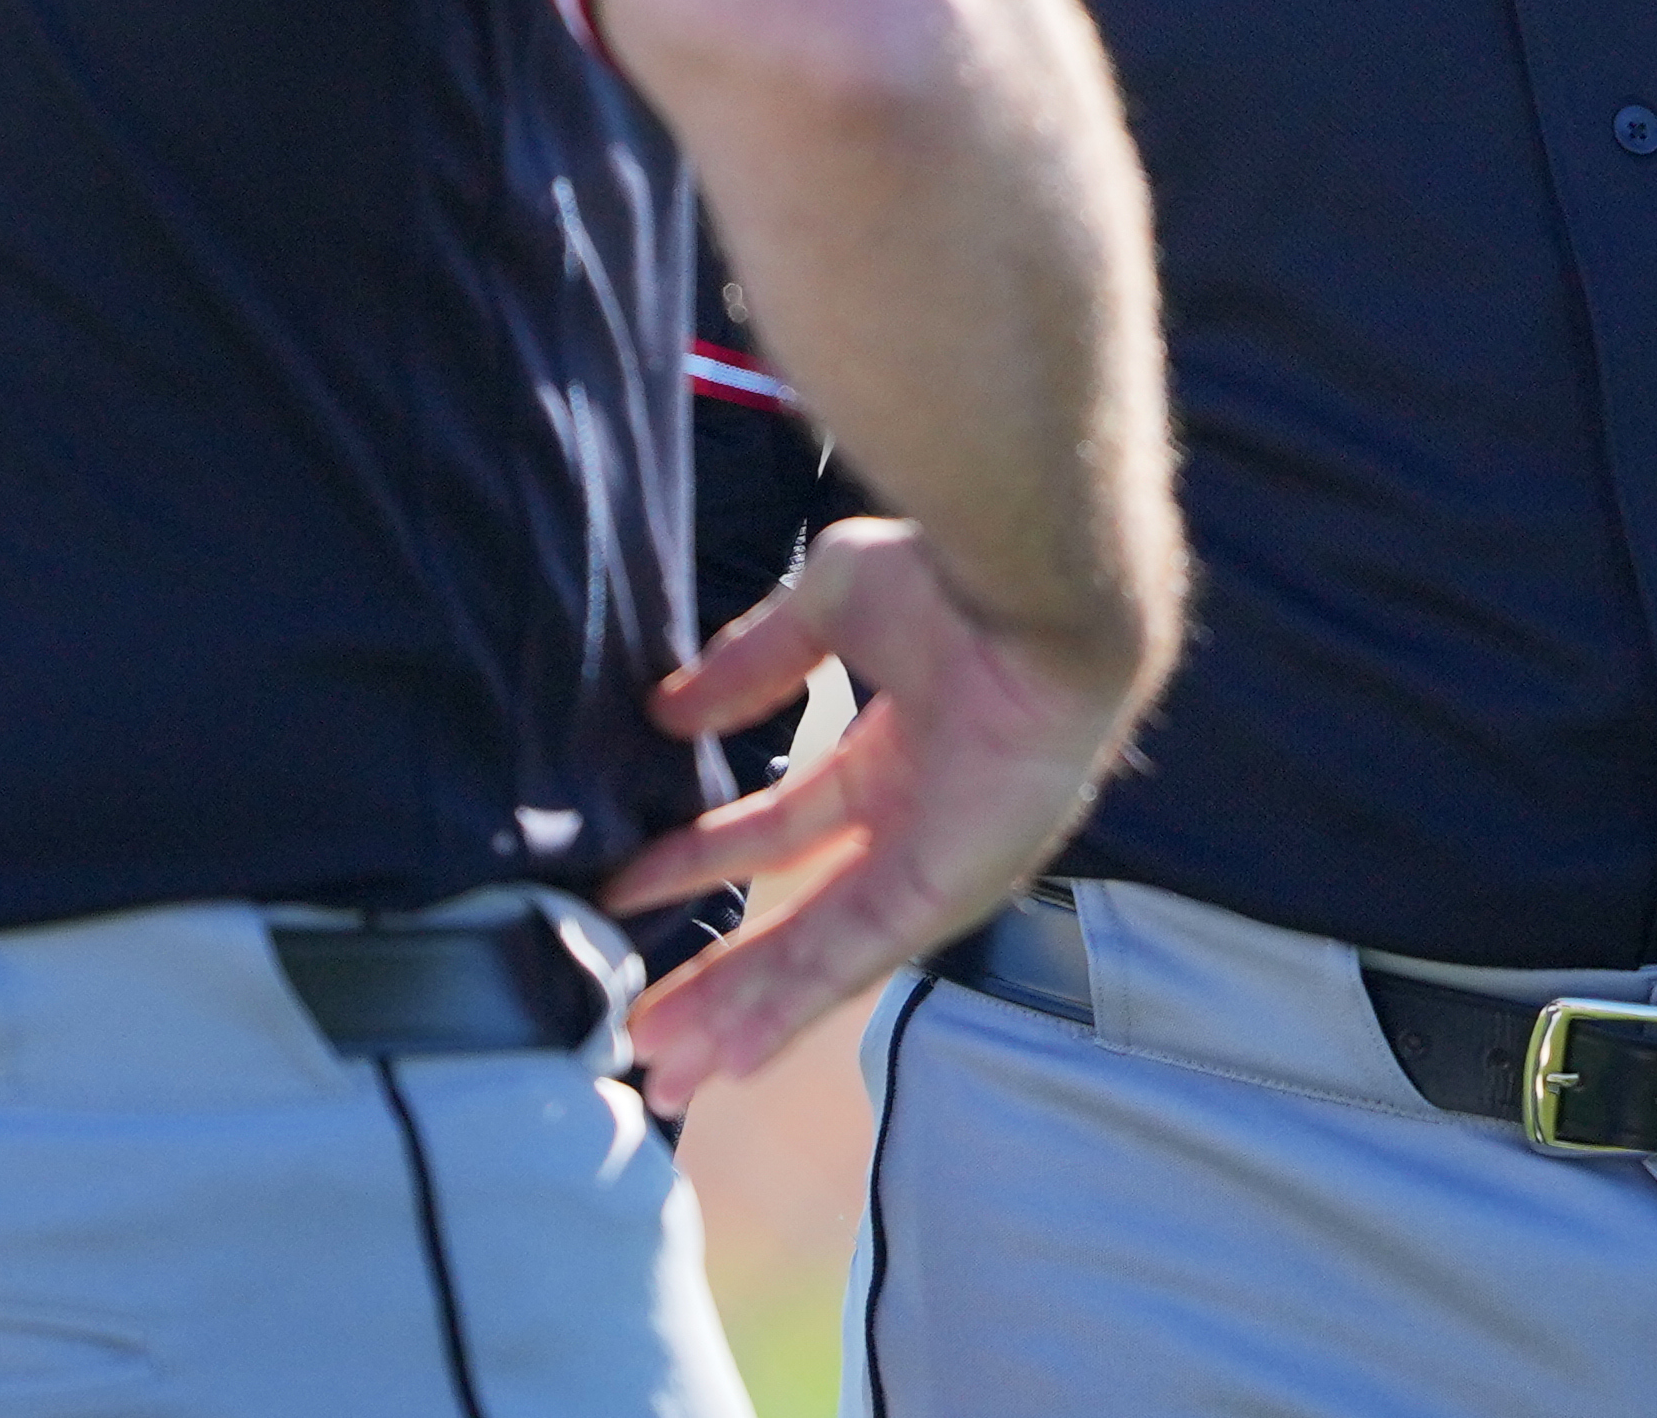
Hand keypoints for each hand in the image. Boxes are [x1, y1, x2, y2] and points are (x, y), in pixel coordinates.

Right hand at [598, 518, 1148, 1116]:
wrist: (1031, 603)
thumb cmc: (955, 586)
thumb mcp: (830, 611)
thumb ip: (756, 664)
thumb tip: (671, 710)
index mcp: (892, 759)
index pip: (781, 831)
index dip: (700, 862)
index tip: (625, 887)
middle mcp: (908, 829)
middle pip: (792, 923)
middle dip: (717, 978)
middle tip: (643, 1026)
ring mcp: (926, 872)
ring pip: (811, 963)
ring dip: (737, 1018)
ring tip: (661, 1071)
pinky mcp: (940, 901)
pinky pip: (851, 969)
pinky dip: (789, 1015)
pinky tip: (734, 1058)